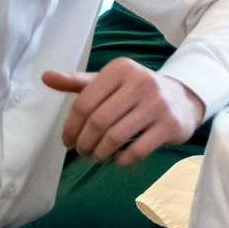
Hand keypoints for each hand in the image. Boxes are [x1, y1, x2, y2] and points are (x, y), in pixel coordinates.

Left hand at [42, 59, 204, 164]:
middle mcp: (141, 81)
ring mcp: (158, 103)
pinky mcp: (170, 124)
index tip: (68, 141)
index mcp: (121, 69)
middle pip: (98, 121)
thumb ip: (78, 82)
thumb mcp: (110, 83)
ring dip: (101, 152)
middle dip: (85, 142)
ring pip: (115, 136)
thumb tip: (45, 77)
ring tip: (98, 155)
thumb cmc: (137, 92)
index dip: (71, 127)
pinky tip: (119, 157)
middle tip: (82, 151)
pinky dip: (122, 159)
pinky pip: (137, 149)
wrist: (183, 99)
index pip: (84, 102)